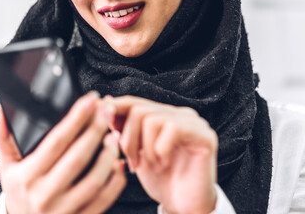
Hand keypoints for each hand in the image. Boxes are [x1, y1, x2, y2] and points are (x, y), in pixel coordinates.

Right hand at [0, 92, 125, 213]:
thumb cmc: (20, 195)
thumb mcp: (7, 169)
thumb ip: (4, 140)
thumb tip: (2, 111)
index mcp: (27, 177)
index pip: (55, 142)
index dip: (75, 118)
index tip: (90, 100)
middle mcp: (45, 194)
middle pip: (77, 157)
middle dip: (96, 130)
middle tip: (108, 109)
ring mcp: (65, 209)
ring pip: (94, 180)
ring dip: (108, 155)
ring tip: (114, 135)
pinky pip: (105, 199)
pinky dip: (116, 181)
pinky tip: (118, 163)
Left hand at [111, 96, 217, 213]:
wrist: (185, 208)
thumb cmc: (162, 182)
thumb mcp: (136, 154)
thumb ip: (124, 131)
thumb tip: (105, 104)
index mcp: (165, 116)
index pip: (135, 102)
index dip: (114, 111)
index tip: (100, 125)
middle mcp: (181, 114)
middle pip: (139, 109)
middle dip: (128, 139)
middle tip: (132, 163)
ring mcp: (195, 123)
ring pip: (153, 119)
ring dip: (144, 148)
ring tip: (150, 165)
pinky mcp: (205, 136)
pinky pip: (173, 128)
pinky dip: (161, 150)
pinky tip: (164, 164)